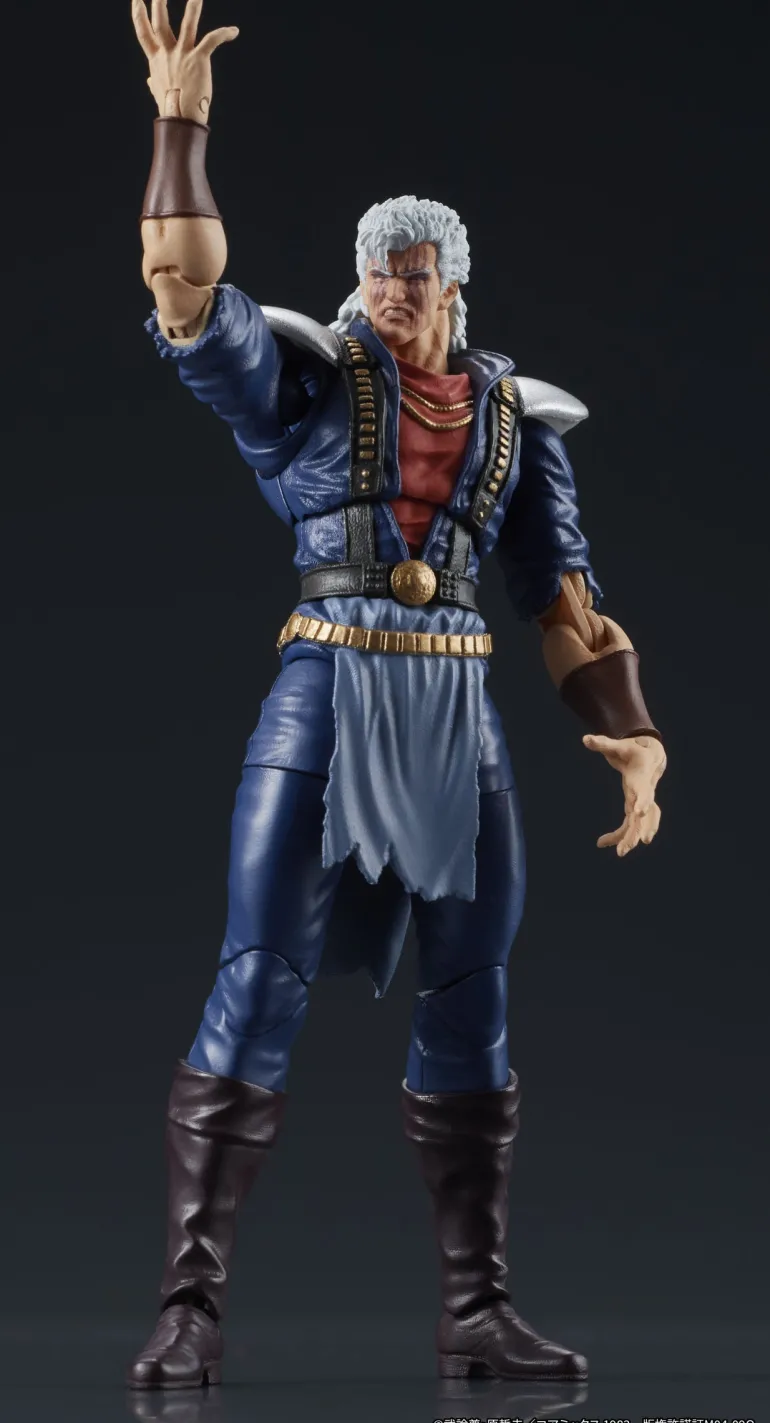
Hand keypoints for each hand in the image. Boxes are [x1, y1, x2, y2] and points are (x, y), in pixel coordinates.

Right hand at [132, 0, 238, 122]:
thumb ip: (154, 82)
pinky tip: (234, 31)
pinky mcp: (199, 60)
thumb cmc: (171, 109)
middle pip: (160, 22)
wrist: (181, 120)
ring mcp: (182, 55)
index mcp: (156, 60)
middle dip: (158, 3)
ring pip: (187, 24)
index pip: (144, 33)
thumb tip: (149, 80)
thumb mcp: (158, 92)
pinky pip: (212, 41)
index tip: (137, 1)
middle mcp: (167, 54)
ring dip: (193, 7)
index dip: (139, 15)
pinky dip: (224, 34)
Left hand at [583, 733, 666, 856]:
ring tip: (620, 852)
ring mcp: (642, 802)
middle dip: (636, 831)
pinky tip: (601, 842)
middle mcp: (644, 793)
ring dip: (630, 838)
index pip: (644, 792)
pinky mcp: (636, 808)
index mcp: (641, 778)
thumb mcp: (618, 746)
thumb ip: (603, 744)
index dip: (642, 802)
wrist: (650, 756)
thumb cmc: (632, 751)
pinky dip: (619, 834)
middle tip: (628, 847)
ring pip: (638, 824)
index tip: (638, 813)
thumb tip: (585, 739)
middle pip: (644, 815)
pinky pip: (629, 825)